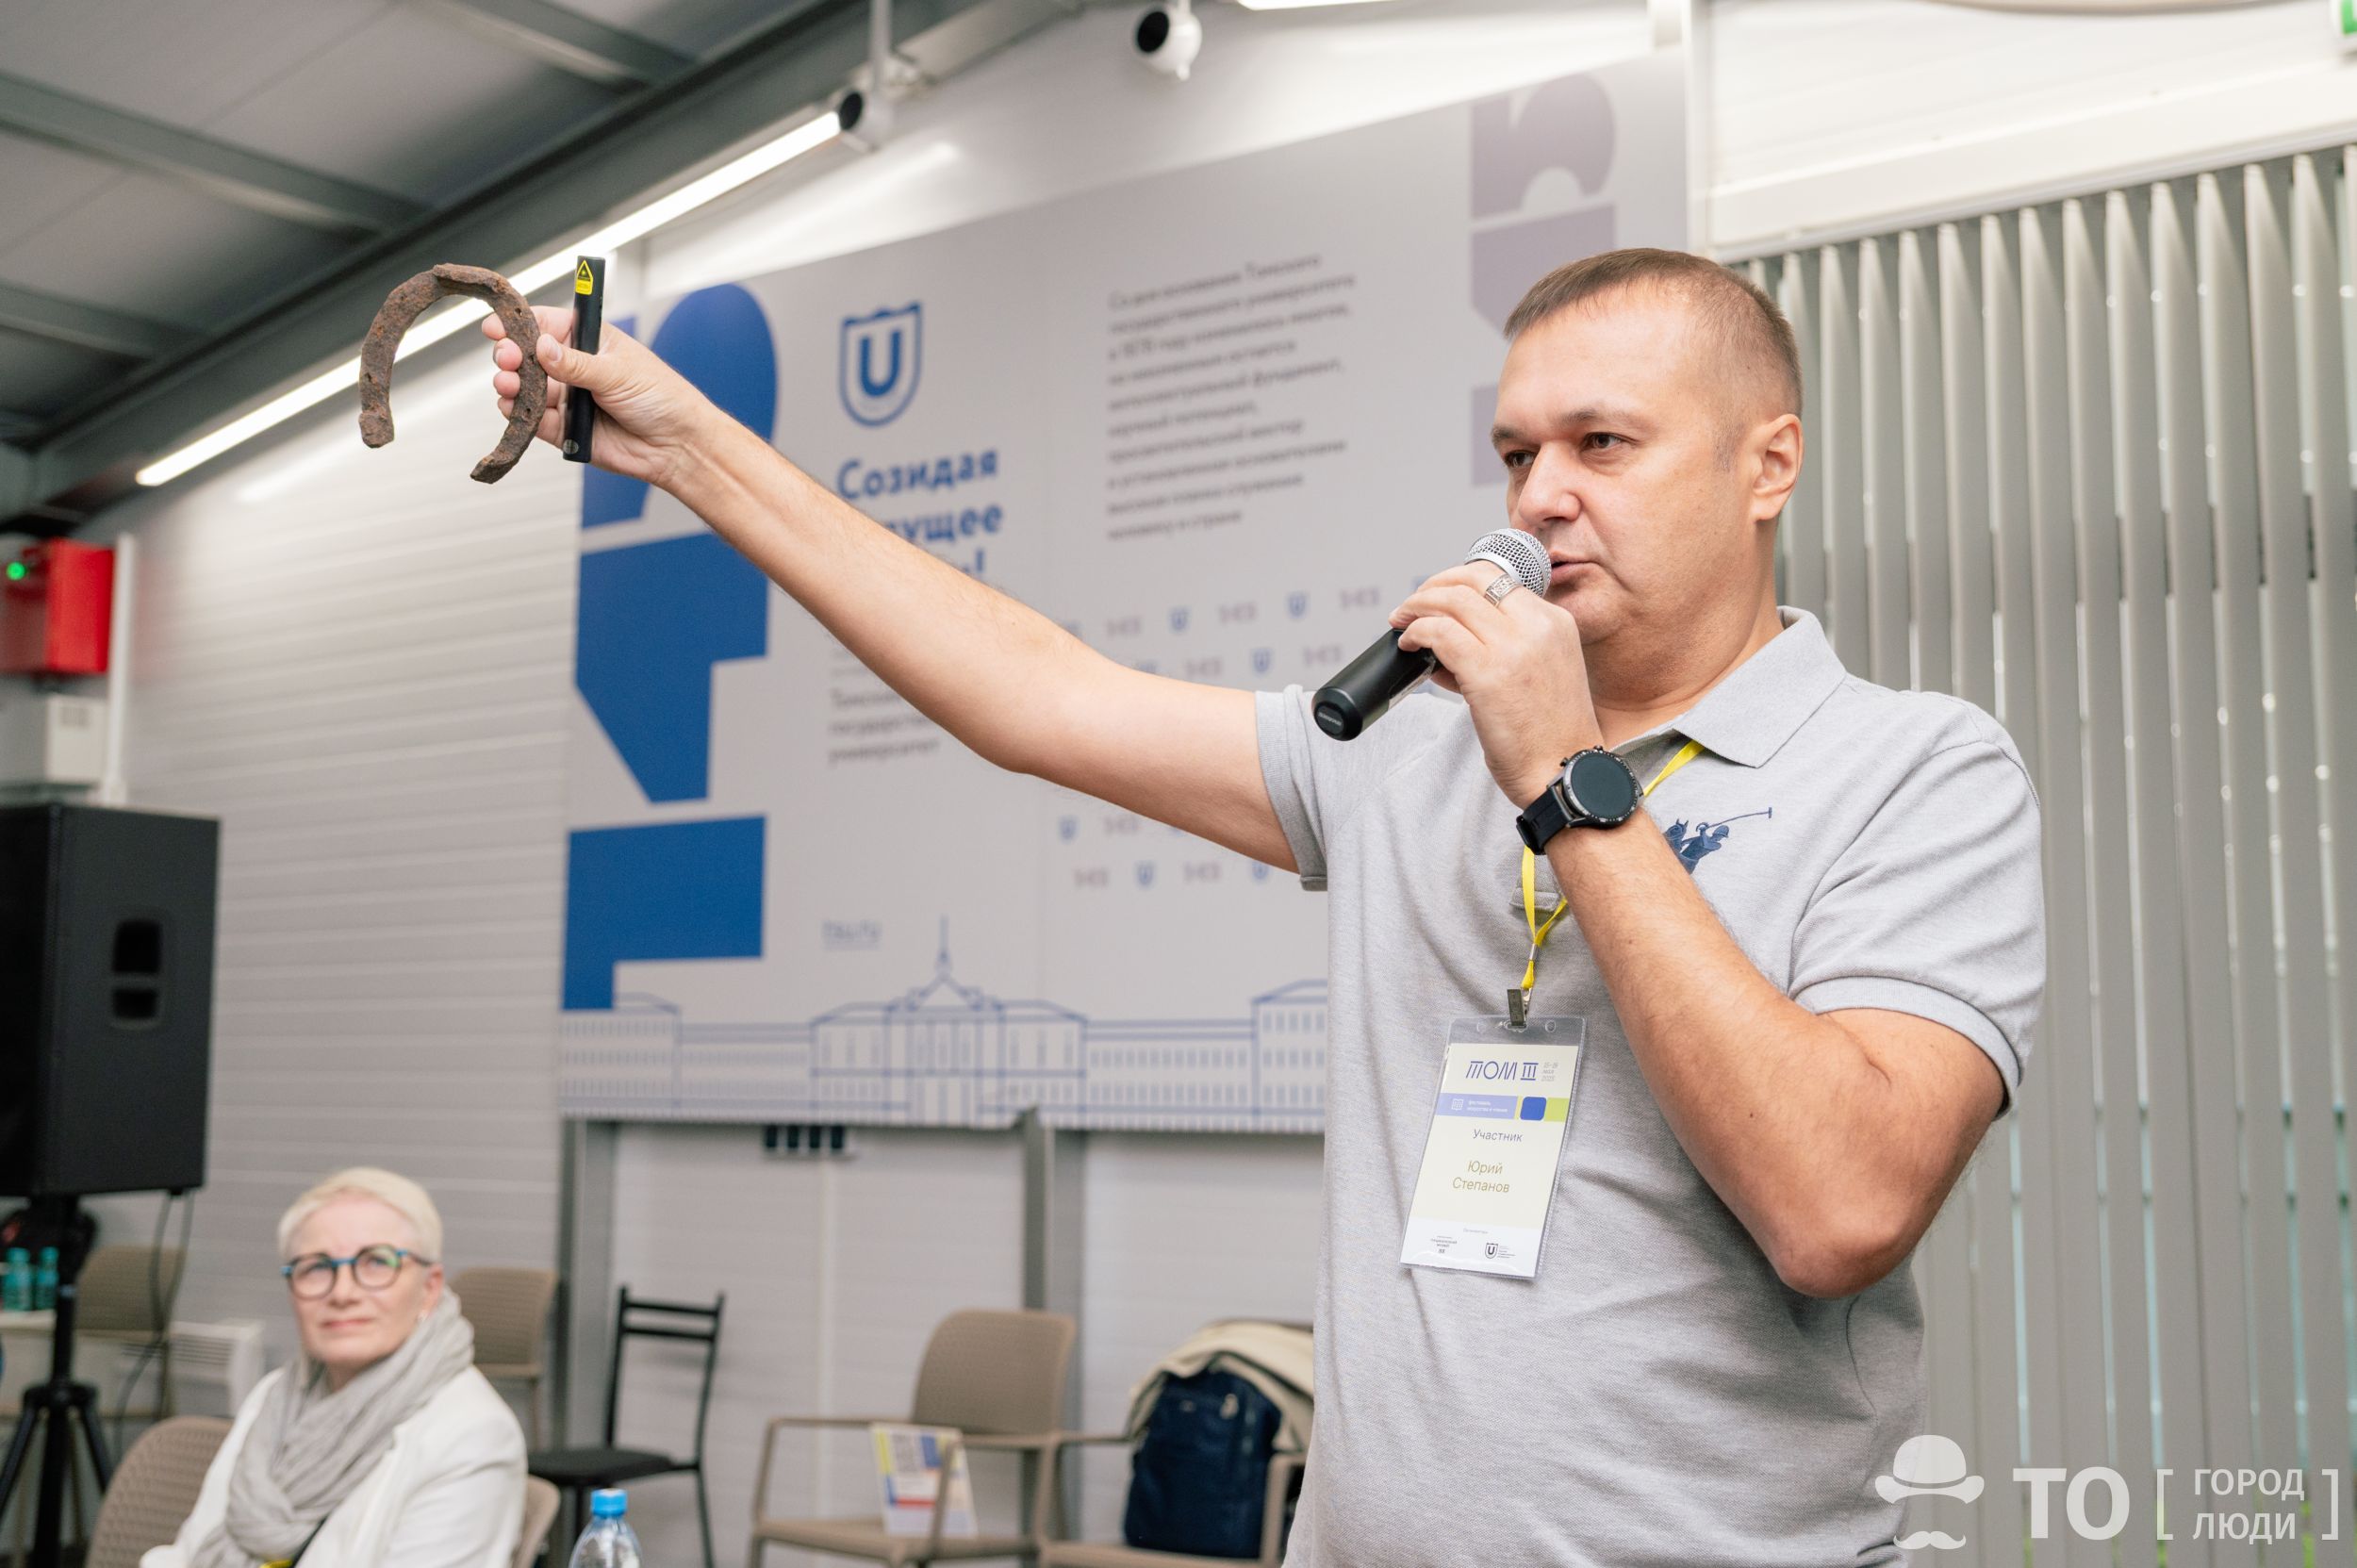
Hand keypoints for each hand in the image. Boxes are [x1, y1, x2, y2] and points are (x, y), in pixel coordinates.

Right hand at [484, 306, 720, 491]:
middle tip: (506, 359)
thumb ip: (576, 363)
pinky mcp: (563, 428)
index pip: (546, 324)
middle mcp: (572, 367)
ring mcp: (566, 397)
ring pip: (524, 387)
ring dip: (510, 384)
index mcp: (589, 341)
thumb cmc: (661, 398)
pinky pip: (532, 419)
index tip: (496, 326)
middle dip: (510, 355)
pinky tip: (513, 407)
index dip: (519, 324)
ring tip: (508, 384)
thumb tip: (541, 346)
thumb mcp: (618, 372)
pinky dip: (520, 414)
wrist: (676, 446)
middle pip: (527, 355)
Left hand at [1391, 564, 1602, 805]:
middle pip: (1472, 578)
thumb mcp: (1540, 674)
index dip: (1458, 581)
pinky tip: (1408, 645)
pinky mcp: (1488, 672)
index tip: (1437, 597)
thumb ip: (1501, 650)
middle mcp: (1538, 625)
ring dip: (1417, 606)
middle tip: (1411, 606)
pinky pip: (1438, 632)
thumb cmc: (1549, 737)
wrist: (1565, 774)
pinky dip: (1415, 632)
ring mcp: (1513, 646)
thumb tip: (1443, 642)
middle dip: (1432, 586)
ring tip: (1401, 622)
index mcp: (1555, 621)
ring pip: (1451, 600)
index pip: (1499, 578)